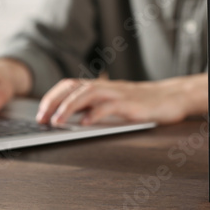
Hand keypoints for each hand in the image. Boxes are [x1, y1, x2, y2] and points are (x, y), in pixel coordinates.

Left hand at [36, 74, 208, 125]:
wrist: (169, 97)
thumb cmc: (140, 102)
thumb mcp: (113, 103)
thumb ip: (94, 107)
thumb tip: (71, 117)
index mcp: (100, 87)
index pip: (69, 86)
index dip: (52, 97)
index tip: (40, 113)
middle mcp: (105, 87)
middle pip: (73, 88)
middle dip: (53, 101)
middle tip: (41, 118)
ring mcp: (117, 94)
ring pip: (87, 94)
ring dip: (68, 107)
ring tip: (57, 121)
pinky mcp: (129, 104)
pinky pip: (109, 106)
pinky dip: (95, 114)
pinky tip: (85, 123)